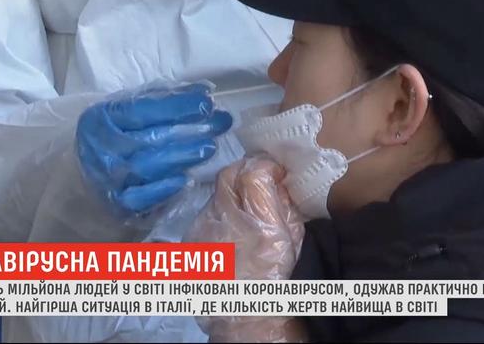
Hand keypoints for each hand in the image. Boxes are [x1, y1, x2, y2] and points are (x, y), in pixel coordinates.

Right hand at [76, 83, 232, 214]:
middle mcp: (102, 147)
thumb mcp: (132, 110)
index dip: (176, 105)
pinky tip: (187, 179)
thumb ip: (164, 98)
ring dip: (181, 157)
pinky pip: (141, 198)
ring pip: (146, 167)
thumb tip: (204, 90)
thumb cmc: (119, 135)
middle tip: (219, 125)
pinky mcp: (116, 204)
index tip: (207, 101)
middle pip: (148, 138)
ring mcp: (108, 178)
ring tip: (209, 148)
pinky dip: (165, 189)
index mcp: (102, 117)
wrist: (88, 173)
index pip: (142, 109)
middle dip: (188, 130)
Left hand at [188, 156, 303, 279]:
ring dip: (232, 194)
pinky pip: (205, 213)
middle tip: (259, 181)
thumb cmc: (274, 280)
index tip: (275, 173)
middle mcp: (226, 223)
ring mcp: (202, 230)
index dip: (266, 166)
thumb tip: (278, 180)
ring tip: (244, 211)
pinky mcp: (190, 239)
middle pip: (228, 175)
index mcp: (259, 227)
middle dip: (245, 171)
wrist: (242, 317)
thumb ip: (287, 207)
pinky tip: (228, 230)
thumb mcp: (293, 242)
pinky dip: (219, 214)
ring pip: (215, 194)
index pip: (253, 172)